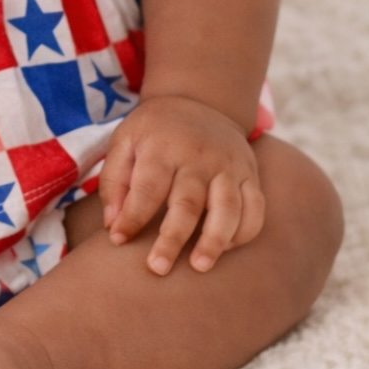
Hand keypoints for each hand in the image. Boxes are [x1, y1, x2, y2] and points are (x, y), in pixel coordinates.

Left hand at [99, 94, 264, 274]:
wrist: (198, 101)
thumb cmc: (154, 132)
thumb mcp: (124, 141)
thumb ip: (115, 181)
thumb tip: (113, 226)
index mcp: (163, 147)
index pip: (147, 188)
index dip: (132, 217)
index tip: (118, 240)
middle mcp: (199, 157)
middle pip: (188, 204)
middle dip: (172, 239)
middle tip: (157, 268)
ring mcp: (228, 166)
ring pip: (228, 208)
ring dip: (215, 241)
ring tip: (200, 266)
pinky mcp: (250, 174)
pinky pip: (255, 208)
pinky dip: (244, 232)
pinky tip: (227, 248)